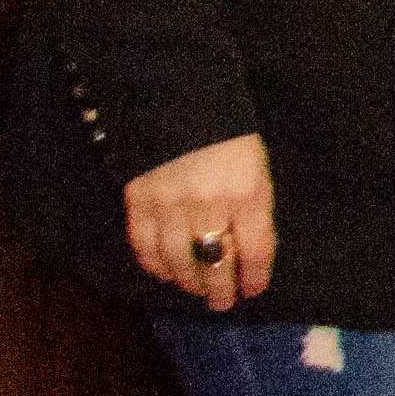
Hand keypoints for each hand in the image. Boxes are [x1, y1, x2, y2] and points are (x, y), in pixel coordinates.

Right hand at [125, 134, 275, 309]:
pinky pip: (145, 246)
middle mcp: (210, 205)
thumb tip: (249, 244)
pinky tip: (164, 271)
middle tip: (222, 303)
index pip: (255, 251)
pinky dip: (154, 264)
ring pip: (179, 261)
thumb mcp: (255, 162)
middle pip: (216, 263)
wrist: (175, 92)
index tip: (253, 290)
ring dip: (188, 281)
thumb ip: (252, 202)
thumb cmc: (226, 128)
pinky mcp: (139, 201)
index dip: (254, 277)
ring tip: (195, 289)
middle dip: (220, 289)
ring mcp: (171, 205)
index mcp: (248, 192)